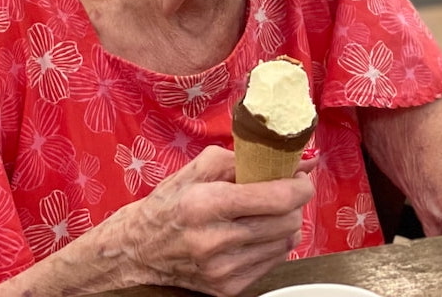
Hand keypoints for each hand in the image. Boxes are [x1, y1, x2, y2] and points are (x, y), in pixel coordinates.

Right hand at [115, 146, 313, 296]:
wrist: (137, 251)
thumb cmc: (172, 203)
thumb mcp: (203, 167)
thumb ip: (254, 158)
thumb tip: (304, 161)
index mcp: (207, 204)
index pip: (279, 198)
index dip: (300, 186)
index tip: (299, 178)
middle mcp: (214, 241)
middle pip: (288, 221)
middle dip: (293, 203)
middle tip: (281, 193)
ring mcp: (222, 270)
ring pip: (287, 242)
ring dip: (285, 224)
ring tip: (265, 214)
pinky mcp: (227, 288)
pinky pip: (275, 262)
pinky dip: (273, 245)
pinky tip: (255, 234)